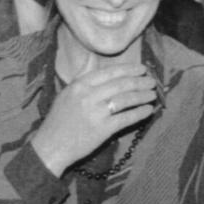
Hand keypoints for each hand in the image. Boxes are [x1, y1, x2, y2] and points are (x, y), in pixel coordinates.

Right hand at [31, 58, 156, 176]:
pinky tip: (148, 111)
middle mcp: (88, 95)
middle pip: (120, 84)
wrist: (51, 146)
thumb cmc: (58, 119)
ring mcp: (96, 112)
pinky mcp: (103, 129)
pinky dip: (139, 113)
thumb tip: (92, 57)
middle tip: (152, 81)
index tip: (141, 69)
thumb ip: (82, 75)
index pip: (109, 72)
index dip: (128, 69)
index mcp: (79, 85)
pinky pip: (126, 118)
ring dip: (142, 96)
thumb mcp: (66, 92)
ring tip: (153, 95)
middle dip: (139, 82)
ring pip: (126, 99)